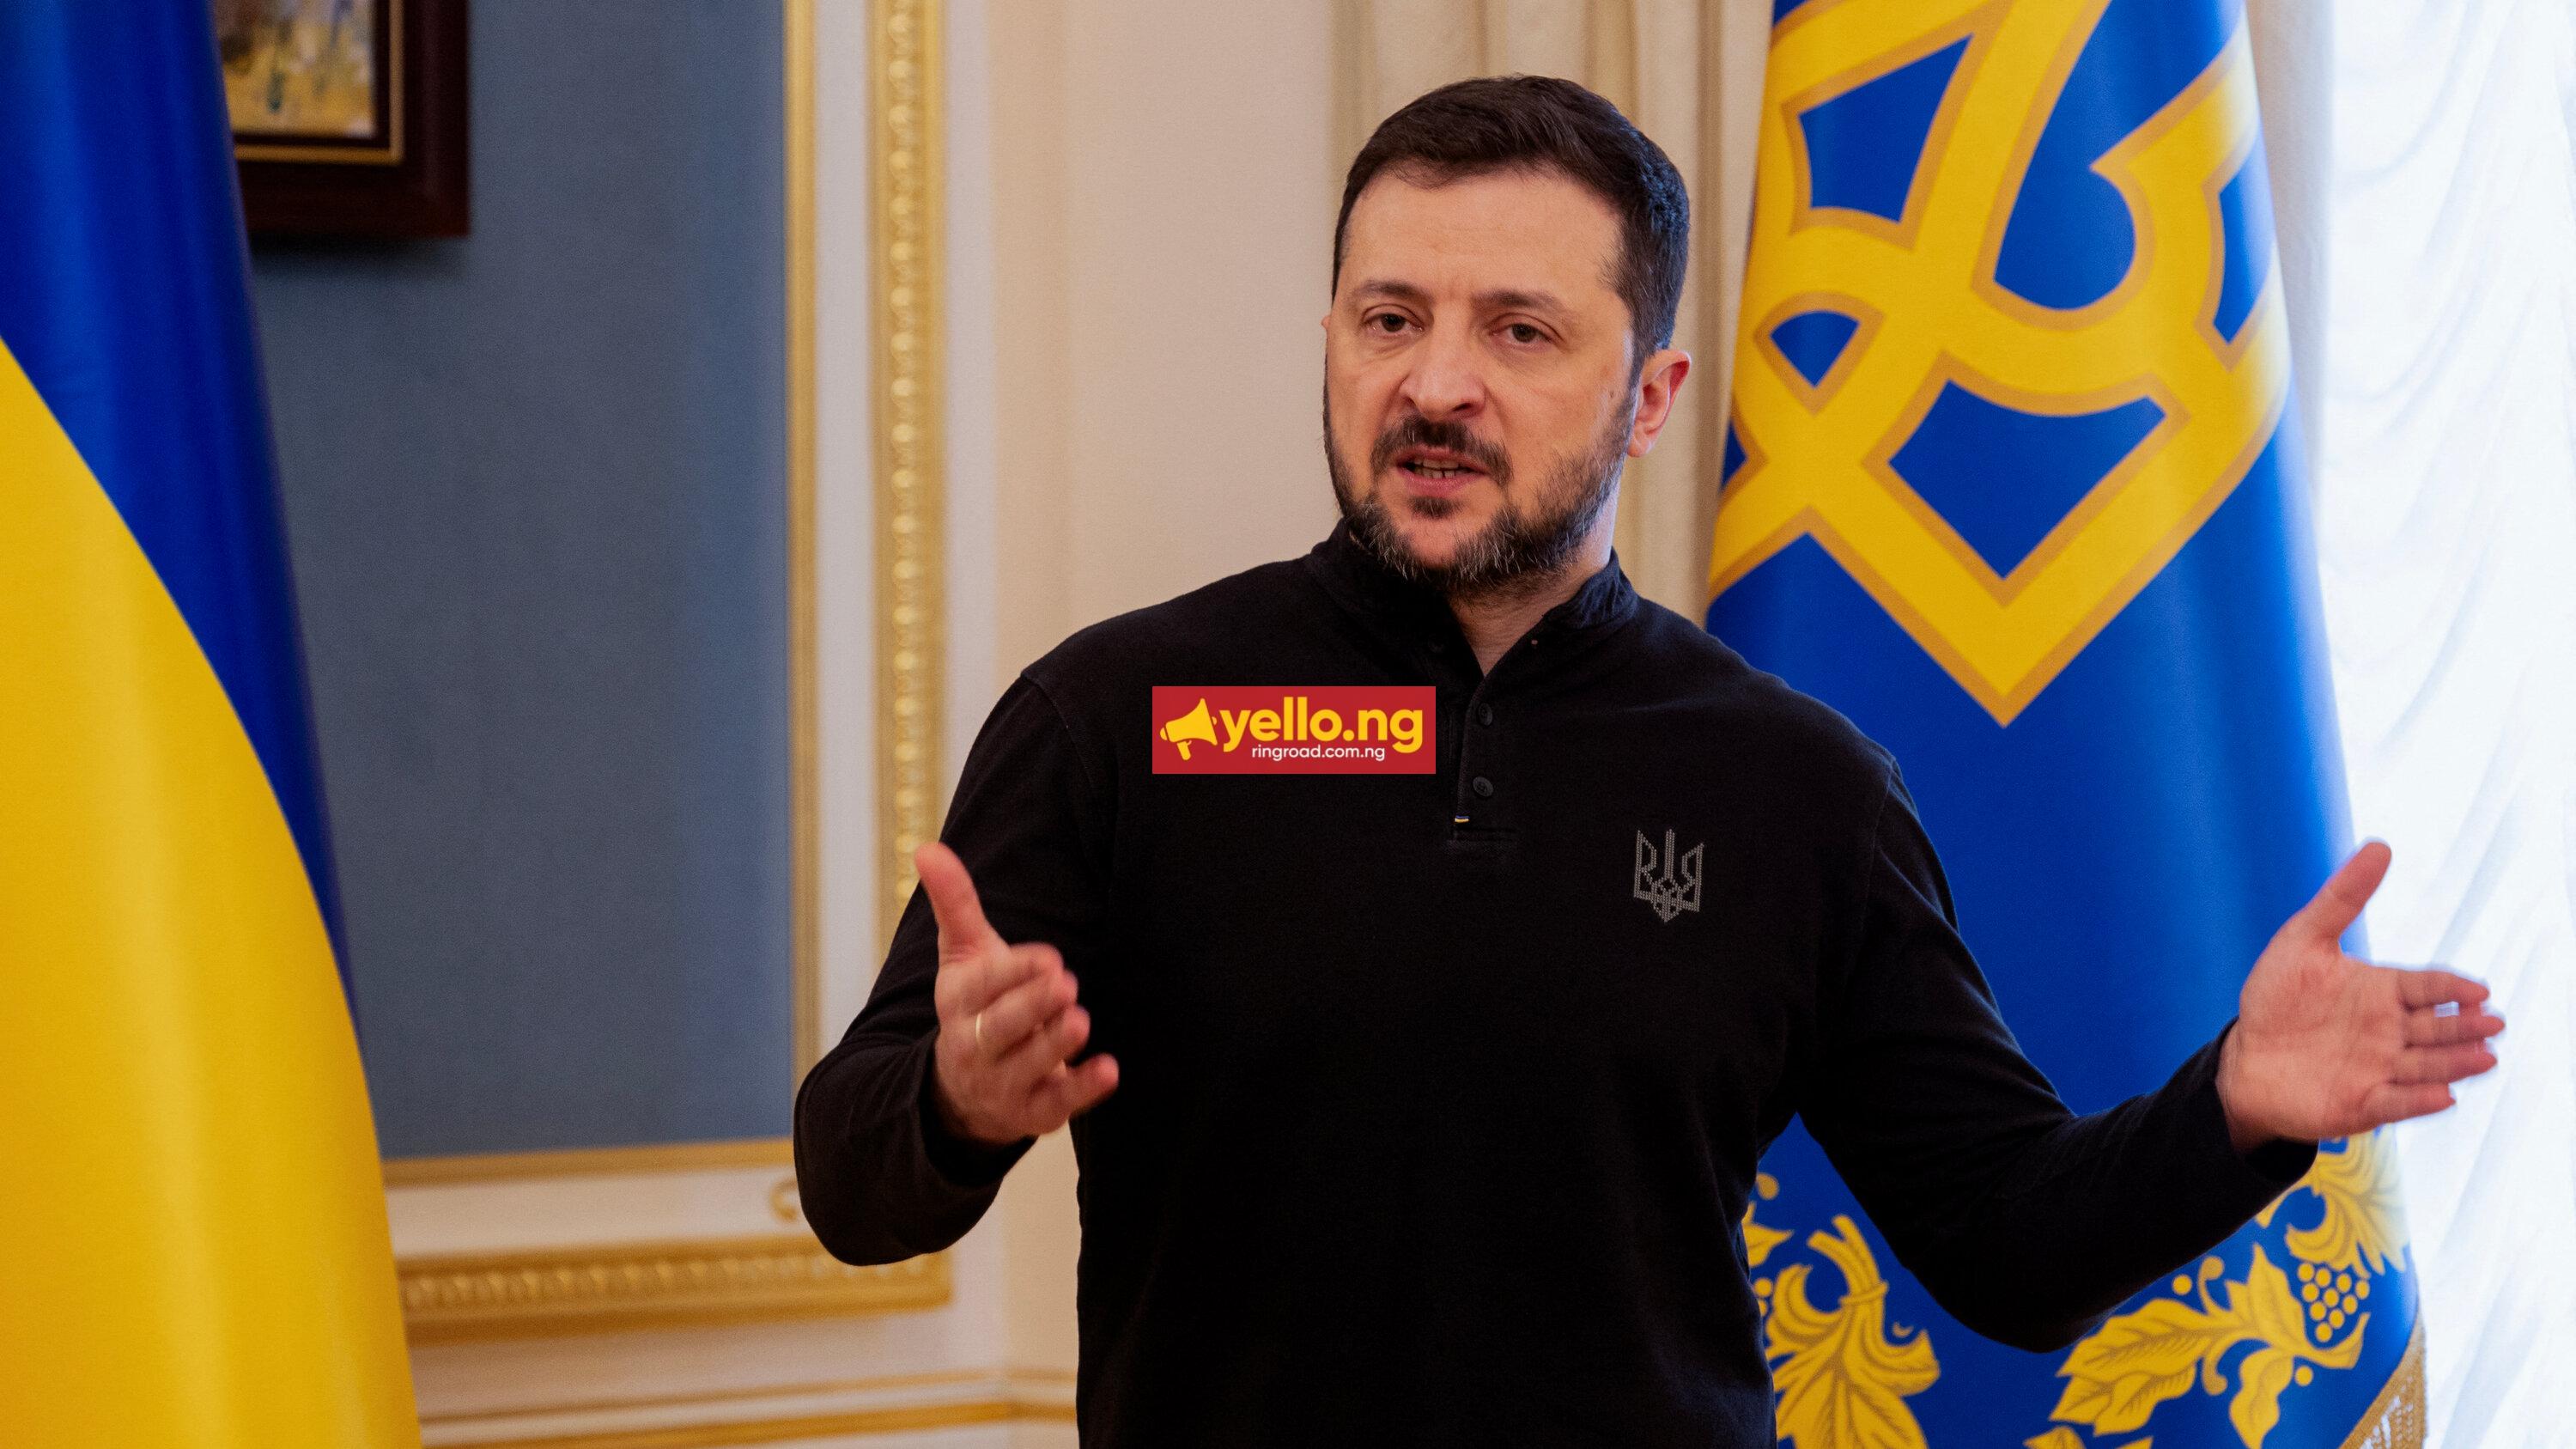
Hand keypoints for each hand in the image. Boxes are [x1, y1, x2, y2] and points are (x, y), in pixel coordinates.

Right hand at [919, 841, 1118, 1147]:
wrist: (963, 1088)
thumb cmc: (975, 1004)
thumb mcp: (963, 955)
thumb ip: (954, 903)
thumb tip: (927, 848)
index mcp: (958, 1003)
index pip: (983, 987)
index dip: (1014, 972)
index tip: (1048, 958)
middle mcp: (973, 1046)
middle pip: (1002, 1027)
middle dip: (1032, 1007)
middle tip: (1065, 985)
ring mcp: (1001, 1083)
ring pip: (1027, 1067)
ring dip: (1054, 1045)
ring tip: (1078, 1021)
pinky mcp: (1031, 1113)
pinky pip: (1056, 1105)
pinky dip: (1082, 1089)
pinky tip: (1109, 1070)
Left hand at [2219, 841, 2502, 1150]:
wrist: (2245, 1057)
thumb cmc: (2276, 998)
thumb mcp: (2303, 940)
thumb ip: (2342, 897)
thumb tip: (2381, 845)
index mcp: (2383, 991)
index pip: (2427, 987)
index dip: (2452, 990)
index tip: (2477, 990)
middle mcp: (2390, 1031)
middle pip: (2437, 1028)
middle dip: (2465, 1027)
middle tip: (2493, 1023)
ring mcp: (2380, 1069)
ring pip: (2427, 1066)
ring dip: (2455, 1063)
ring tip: (2485, 1058)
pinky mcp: (2363, 1104)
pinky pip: (2397, 1103)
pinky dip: (2420, 1100)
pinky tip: (2444, 1095)